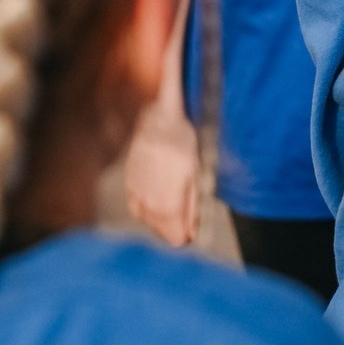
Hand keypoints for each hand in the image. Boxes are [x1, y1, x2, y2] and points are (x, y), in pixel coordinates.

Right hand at [123, 103, 200, 245]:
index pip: (175, 239)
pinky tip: (157, 197)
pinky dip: (148, 208)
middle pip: (161, 232)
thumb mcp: (196, 174)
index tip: (195, 225)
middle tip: (189, 211)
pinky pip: (137, 208)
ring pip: (148, 221)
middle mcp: (147, 206)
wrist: (157, 122)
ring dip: (161, 218)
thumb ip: (192, 208)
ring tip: (176, 203)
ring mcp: (135, 196)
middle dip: (175, 226)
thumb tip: (192, 234)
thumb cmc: (182, 144)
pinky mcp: (128, 185)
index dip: (188, 234)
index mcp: (166, 206)